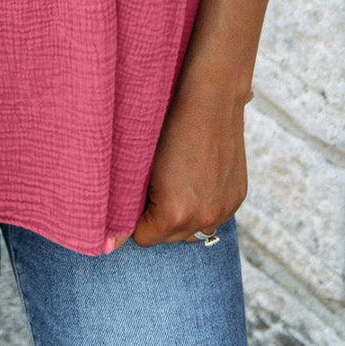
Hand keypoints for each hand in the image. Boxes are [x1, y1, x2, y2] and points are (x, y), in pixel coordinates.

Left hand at [108, 76, 249, 252]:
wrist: (211, 97)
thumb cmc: (168, 126)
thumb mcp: (142, 165)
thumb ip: (126, 207)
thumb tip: (107, 247)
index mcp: (174, 213)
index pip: (144, 238)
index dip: (136, 217)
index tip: (136, 194)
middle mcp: (203, 218)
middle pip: (169, 238)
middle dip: (159, 218)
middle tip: (155, 184)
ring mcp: (224, 209)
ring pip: (194, 231)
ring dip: (183, 215)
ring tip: (177, 181)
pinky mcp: (238, 197)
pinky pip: (215, 216)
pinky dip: (204, 204)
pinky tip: (198, 177)